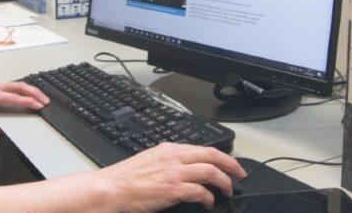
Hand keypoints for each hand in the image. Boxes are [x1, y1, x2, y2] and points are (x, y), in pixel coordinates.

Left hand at [0, 82, 49, 137]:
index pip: (14, 98)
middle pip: (20, 87)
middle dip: (35, 93)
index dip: (28, 101)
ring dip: (32, 90)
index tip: (39, 105)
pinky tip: (31, 93)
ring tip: (42, 97)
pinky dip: (26, 89)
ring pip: (19, 84)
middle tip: (46, 101)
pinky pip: (15, 86)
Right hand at [98, 142, 245, 211]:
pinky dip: (209, 198)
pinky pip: (200, 191)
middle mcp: (173, 157)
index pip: (203, 148)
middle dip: (231, 165)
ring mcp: (174, 172)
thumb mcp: (150, 161)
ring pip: (210, 172)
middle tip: (240, 175)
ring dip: (224, 183)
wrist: (112, 189)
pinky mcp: (172, 189)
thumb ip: (169, 161)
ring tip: (228, 191)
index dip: (222, 156)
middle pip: (212, 156)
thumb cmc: (126, 179)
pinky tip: (208, 203)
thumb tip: (187, 168)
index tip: (230, 164)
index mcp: (168, 149)